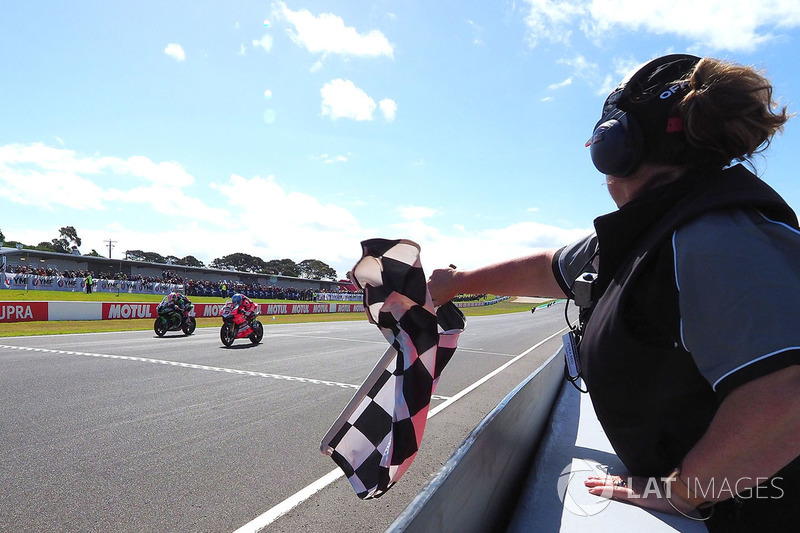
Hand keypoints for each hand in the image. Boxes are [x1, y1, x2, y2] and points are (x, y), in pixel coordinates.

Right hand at [427, 266, 458, 306]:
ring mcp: (431, 276)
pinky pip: (435, 273)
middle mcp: (428, 283)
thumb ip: (432, 304)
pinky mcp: (435, 270)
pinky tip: (445, 277)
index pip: (426, 293)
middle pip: (429, 285)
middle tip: (442, 288)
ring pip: (432, 279)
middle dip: (434, 286)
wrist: (457, 281)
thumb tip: (428, 305)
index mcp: (428, 291)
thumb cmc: (450, 292)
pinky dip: (439, 274)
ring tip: (445, 282)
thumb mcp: (441, 301)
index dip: (432, 293)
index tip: (437, 293)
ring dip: (436, 280)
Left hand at [584, 474, 699, 516]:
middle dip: (600, 480)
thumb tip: (655, 493)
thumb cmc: (675, 493)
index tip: (600, 478)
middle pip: (613, 480)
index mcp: (641, 481)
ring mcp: (632, 487)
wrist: (681, 491)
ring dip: (597, 484)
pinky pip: (613, 492)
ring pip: (610, 484)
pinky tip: (593, 490)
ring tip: (586, 483)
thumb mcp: (662, 491)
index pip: (621, 479)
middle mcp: (634, 482)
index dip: (609, 479)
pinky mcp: (633, 494)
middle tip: (587, 480)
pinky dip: (602, 490)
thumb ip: (654, 490)